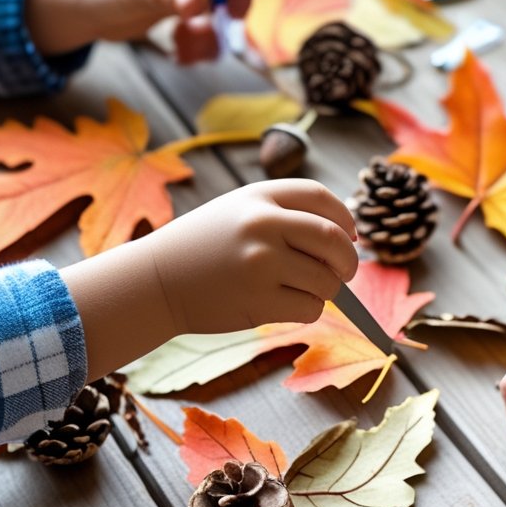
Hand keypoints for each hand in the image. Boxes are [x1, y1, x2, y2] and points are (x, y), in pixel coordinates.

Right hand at [62, 180, 357, 381]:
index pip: (322, 198)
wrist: (155, 281)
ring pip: (326, 280)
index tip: (350, 236)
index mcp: (259, 196)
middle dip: (348, 260)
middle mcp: (262, 224)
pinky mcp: (259, 300)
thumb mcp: (237, 211)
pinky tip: (286, 305)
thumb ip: (283, 214)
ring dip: (326, 290)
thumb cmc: (201, 248)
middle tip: (345, 272)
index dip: (345, 219)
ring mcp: (261, 263)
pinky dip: (308, 309)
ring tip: (302, 290)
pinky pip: (311, 308)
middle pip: (334, 239)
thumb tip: (344, 236)